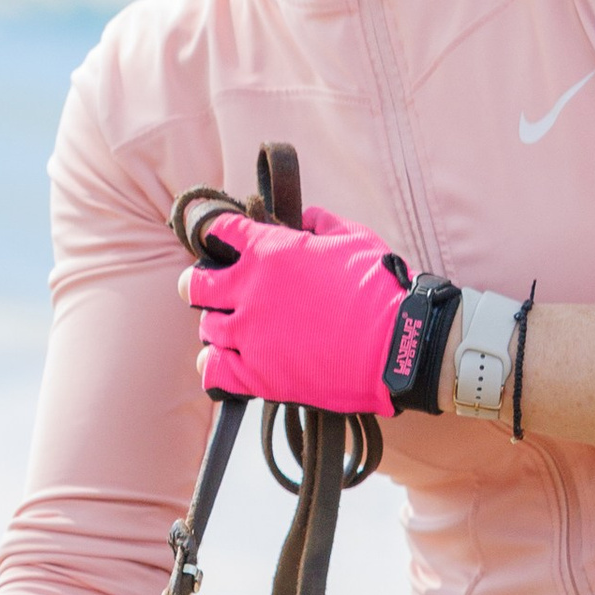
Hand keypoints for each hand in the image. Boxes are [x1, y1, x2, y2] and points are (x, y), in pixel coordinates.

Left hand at [182, 211, 410, 417]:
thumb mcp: (352, 237)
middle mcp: (249, 291)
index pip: (219, 232)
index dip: (218, 234)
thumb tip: (305, 218)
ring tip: (236, 331)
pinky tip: (227, 362)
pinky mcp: (257, 376)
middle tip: (216, 291)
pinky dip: (215, 366)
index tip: (224, 242)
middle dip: (200, 285)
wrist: (399, 346)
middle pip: (195, 285)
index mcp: (268, 251)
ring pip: (206, 328)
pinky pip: (212, 371)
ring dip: (217, 326)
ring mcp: (249, 335)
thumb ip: (320, 223)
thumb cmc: (380, 289)